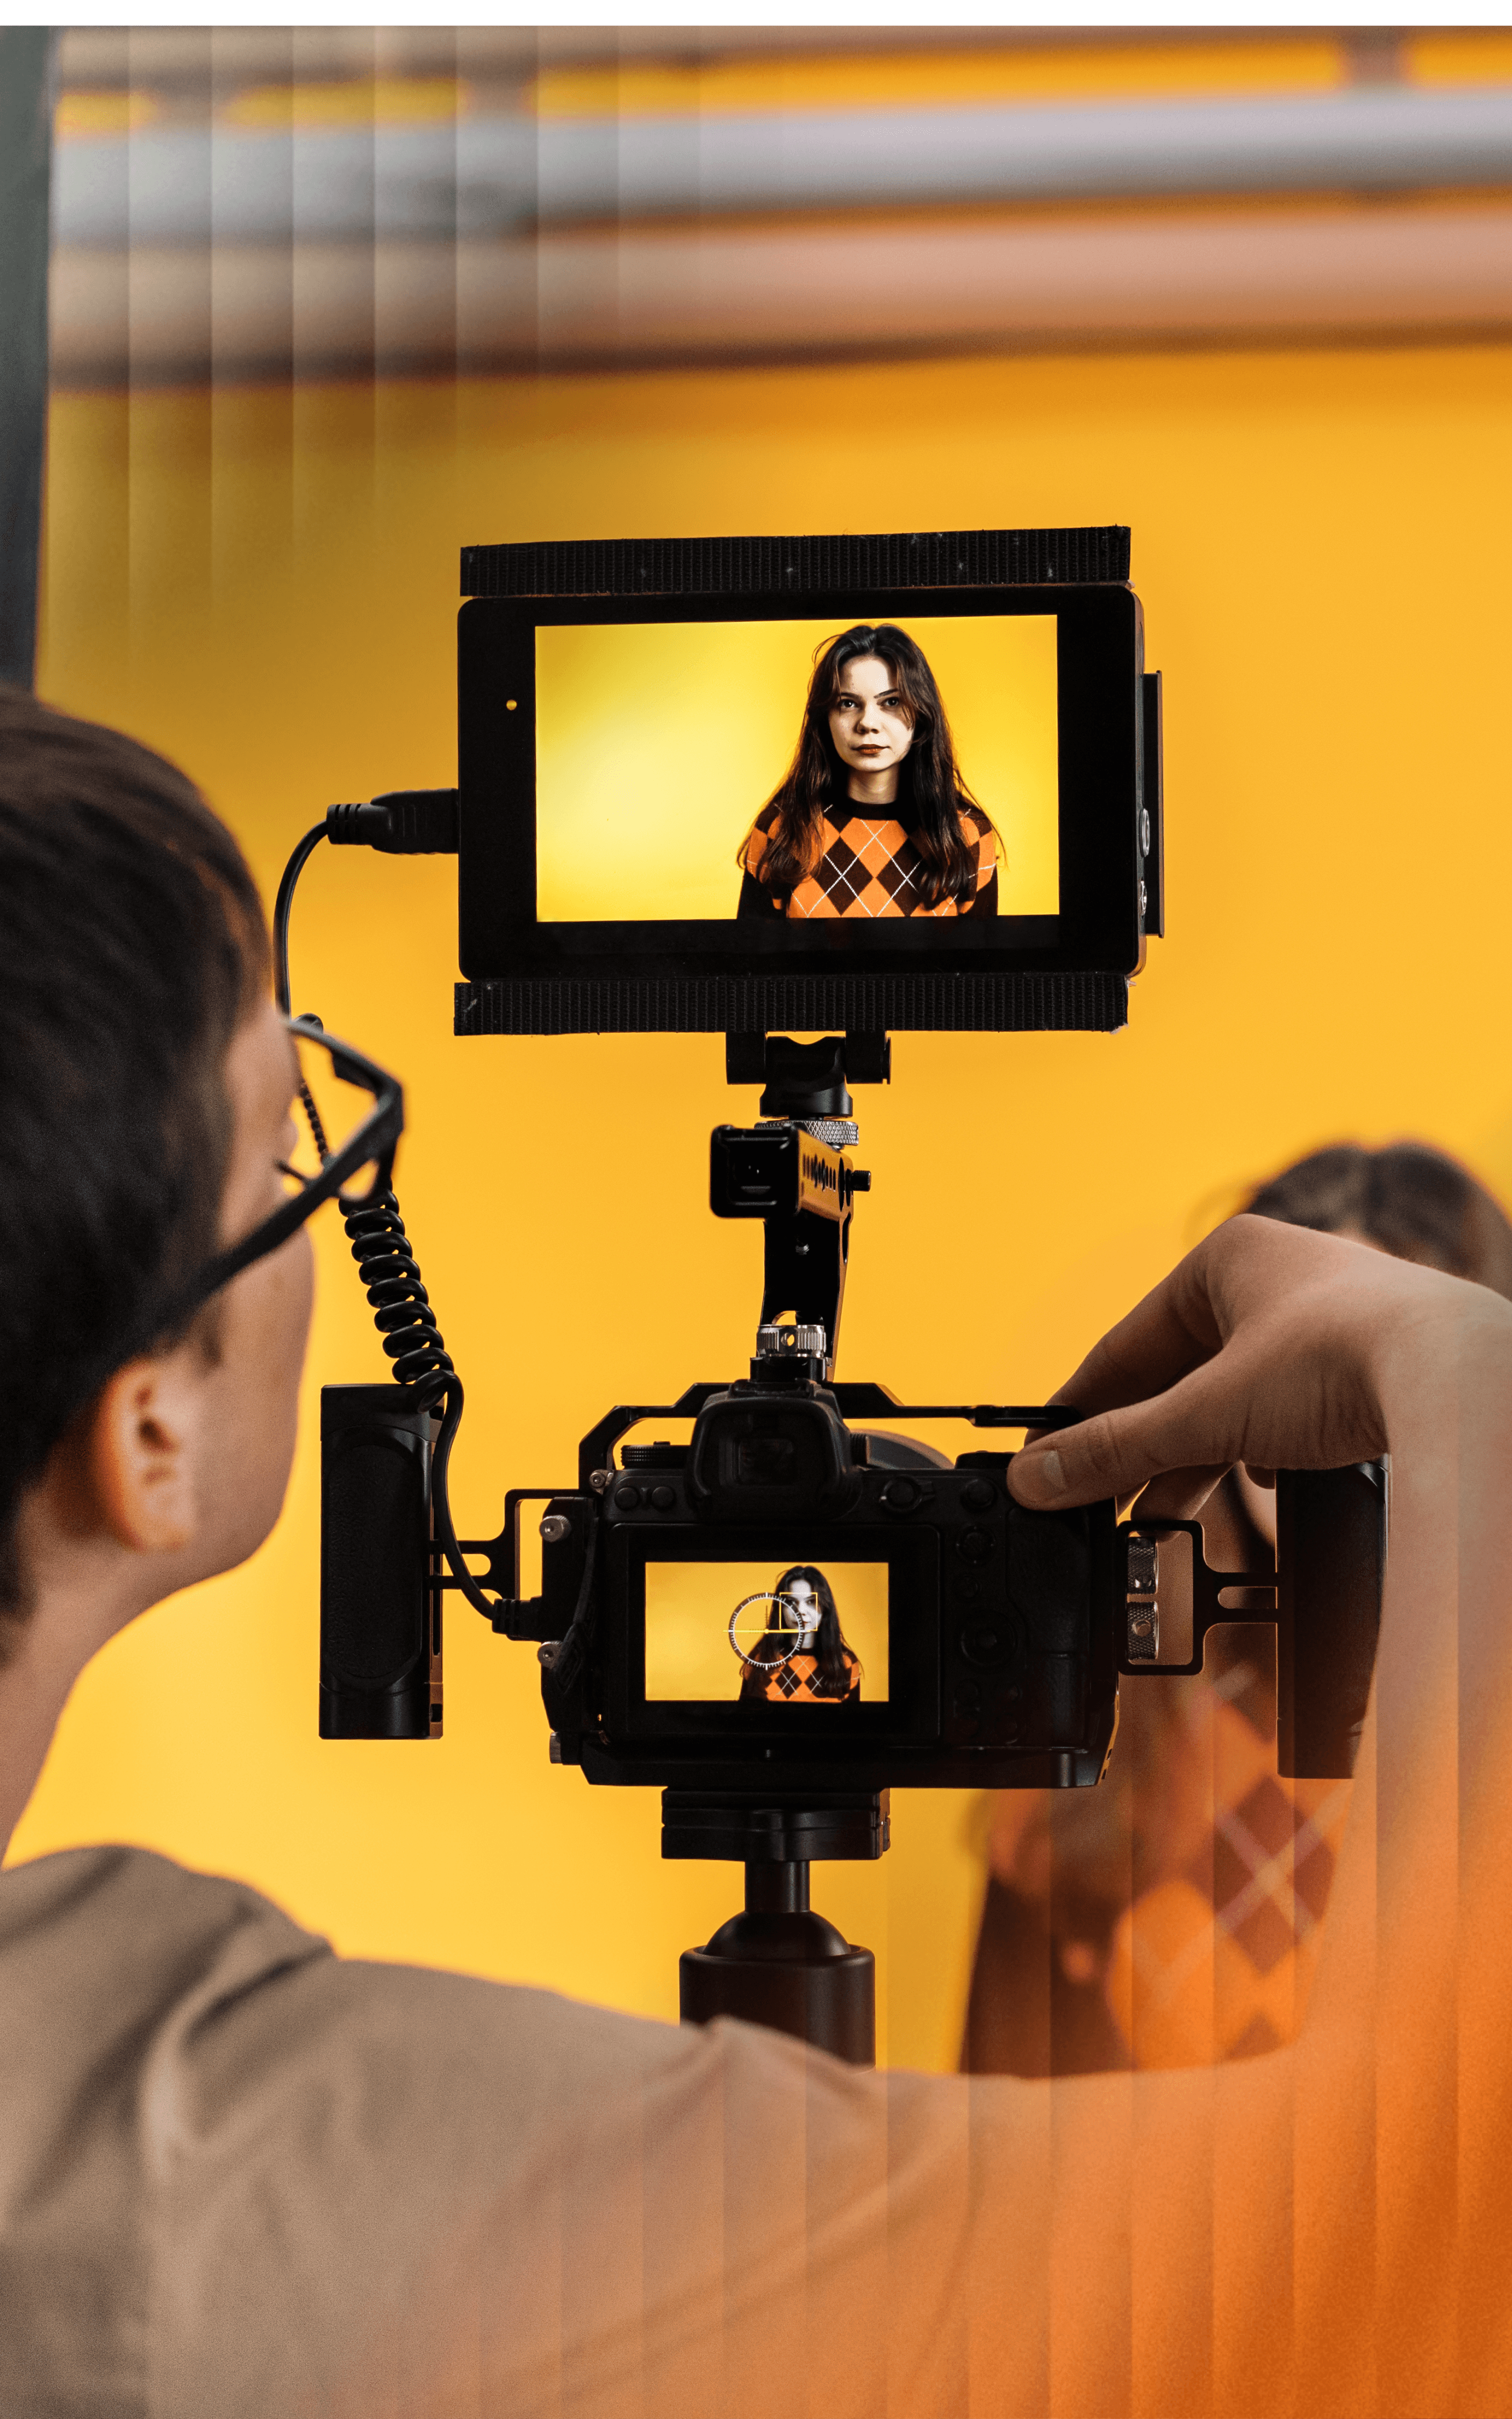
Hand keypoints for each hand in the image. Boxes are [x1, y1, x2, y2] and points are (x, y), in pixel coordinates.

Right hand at [1007, 1214, 1470, 1518]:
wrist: (1462, 1382)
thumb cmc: (1346, 1357)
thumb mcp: (1207, 1413)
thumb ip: (1117, 1448)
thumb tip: (1038, 1476)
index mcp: (1226, 1259)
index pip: (1126, 1341)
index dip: (1081, 1407)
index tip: (1047, 1458)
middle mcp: (1275, 1278)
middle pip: (1178, 1374)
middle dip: (1140, 1443)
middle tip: (1096, 1500)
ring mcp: (1324, 1321)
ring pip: (1233, 1396)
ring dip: (1195, 1457)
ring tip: (1157, 1511)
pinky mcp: (1363, 1365)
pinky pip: (1286, 1411)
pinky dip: (1259, 1451)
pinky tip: (1256, 1485)